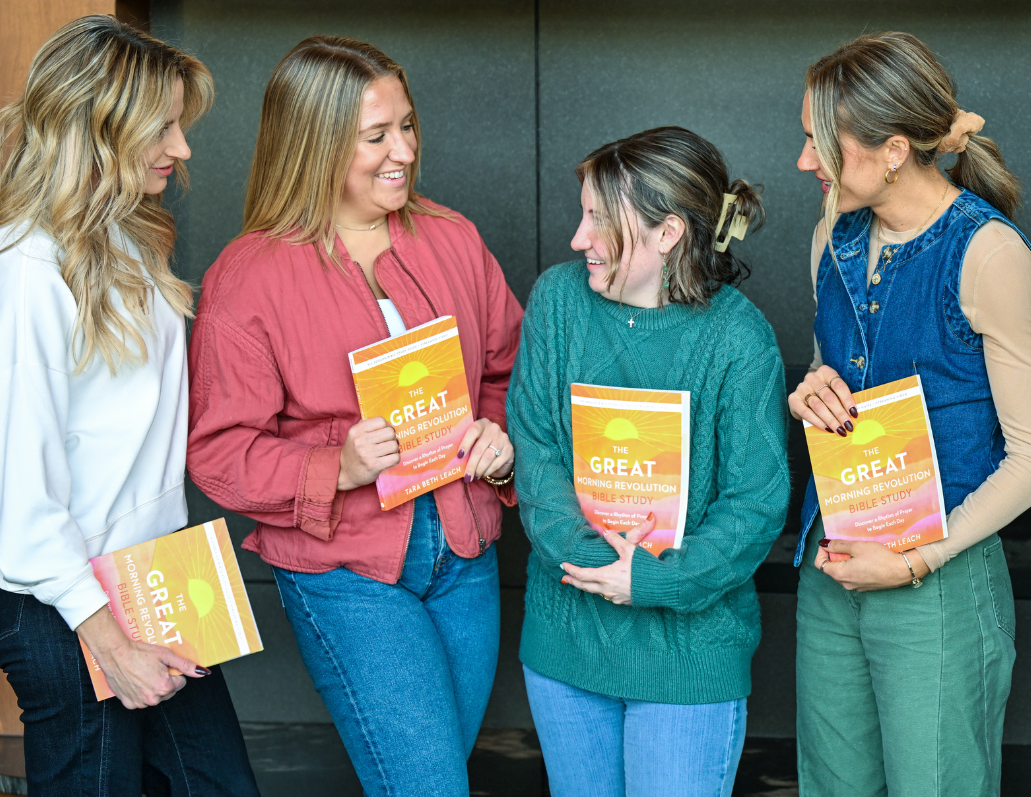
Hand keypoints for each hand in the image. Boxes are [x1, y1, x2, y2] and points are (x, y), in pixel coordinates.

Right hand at [76, 607, 206, 709]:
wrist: (115, 654)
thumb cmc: (140, 652)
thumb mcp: (166, 655)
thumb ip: (186, 665)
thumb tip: (203, 672)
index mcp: (164, 687)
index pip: (180, 684)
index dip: (174, 673)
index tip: (163, 666)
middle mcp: (153, 699)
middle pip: (168, 692)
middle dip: (165, 681)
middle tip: (153, 669)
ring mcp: (139, 703)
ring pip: (155, 697)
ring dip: (153, 688)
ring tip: (143, 674)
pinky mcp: (128, 704)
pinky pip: (141, 701)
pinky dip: (140, 693)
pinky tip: (135, 681)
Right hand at [338, 416, 400, 490]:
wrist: (345, 472)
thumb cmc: (354, 451)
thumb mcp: (354, 435)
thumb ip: (366, 425)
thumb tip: (386, 421)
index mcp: (356, 430)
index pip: (381, 421)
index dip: (387, 426)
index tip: (385, 433)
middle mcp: (361, 441)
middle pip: (390, 432)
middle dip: (392, 438)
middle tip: (387, 443)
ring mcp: (367, 454)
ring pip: (394, 445)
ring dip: (394, 449)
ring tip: (388, 452)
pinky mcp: (374, 466)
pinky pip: (395, 458)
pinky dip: (395, 458)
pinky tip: (389, 460)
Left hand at [458, 419, 513, 482]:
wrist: (501, 450)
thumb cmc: (482, 445)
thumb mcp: (474, 441)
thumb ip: (467, 445)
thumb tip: (453, 460)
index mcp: (482, 423)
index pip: (473, 431)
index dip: (465, 443)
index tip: (459, 456)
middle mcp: (493, 429)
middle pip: (480, 448)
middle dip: (471, 464)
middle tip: (467, 476)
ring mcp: (503, 439)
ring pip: (488, 457)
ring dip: (479, 469)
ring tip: (473, 477)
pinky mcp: (509, 449)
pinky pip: (496, 463)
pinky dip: (488, 471)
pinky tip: (482, 474)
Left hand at [559, 513, 655, 604]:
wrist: (663, 585)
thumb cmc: (646, 567)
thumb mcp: (630, 549)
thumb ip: (616, 540)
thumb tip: (606, 530)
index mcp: (606, 576)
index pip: (582, 574)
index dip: (571, 570)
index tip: (563, 566)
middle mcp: (608, 589)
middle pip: (585, 586)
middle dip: (573, 582)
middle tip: (564, 578)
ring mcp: (616, 597)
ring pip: (596, 592)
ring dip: (587, 587)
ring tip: (581, 582)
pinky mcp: (625, 601)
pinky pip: (608, 596)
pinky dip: (601, 590)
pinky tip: (602, 587)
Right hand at [788, 365, 857, 436]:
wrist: (804, 395)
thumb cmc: (824, 394)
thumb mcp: (834, 390)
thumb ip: (842, 399)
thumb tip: (853, 415)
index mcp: (825, 372)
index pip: (839, 385)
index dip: (847, 400)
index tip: (854, 413)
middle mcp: (812, 378)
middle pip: (829, 397)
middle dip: (840, 414)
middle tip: (848, 426)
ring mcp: (801, 388)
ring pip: (818, 406)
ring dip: (830, 420)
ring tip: (839, 430)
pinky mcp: (793, 399)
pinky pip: (807, 413)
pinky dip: (818, 422)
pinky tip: (827, 428)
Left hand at [814, 539, 929, 590]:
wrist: (902, 571)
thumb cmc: (880, 558)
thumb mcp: (857, 547)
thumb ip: (838, 546)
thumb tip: (824, 544)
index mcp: (840, 574)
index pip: (820, 564)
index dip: (821, 552)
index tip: (828, 542)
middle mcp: (845, 583)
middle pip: (831, 568)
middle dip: (833, 555)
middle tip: (843, 543)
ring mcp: (855, 587)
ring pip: (842, 572)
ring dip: (844, 560)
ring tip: (854, 549)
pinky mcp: (864, 587)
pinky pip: (852, 576)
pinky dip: (852, 566)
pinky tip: (863, 558)